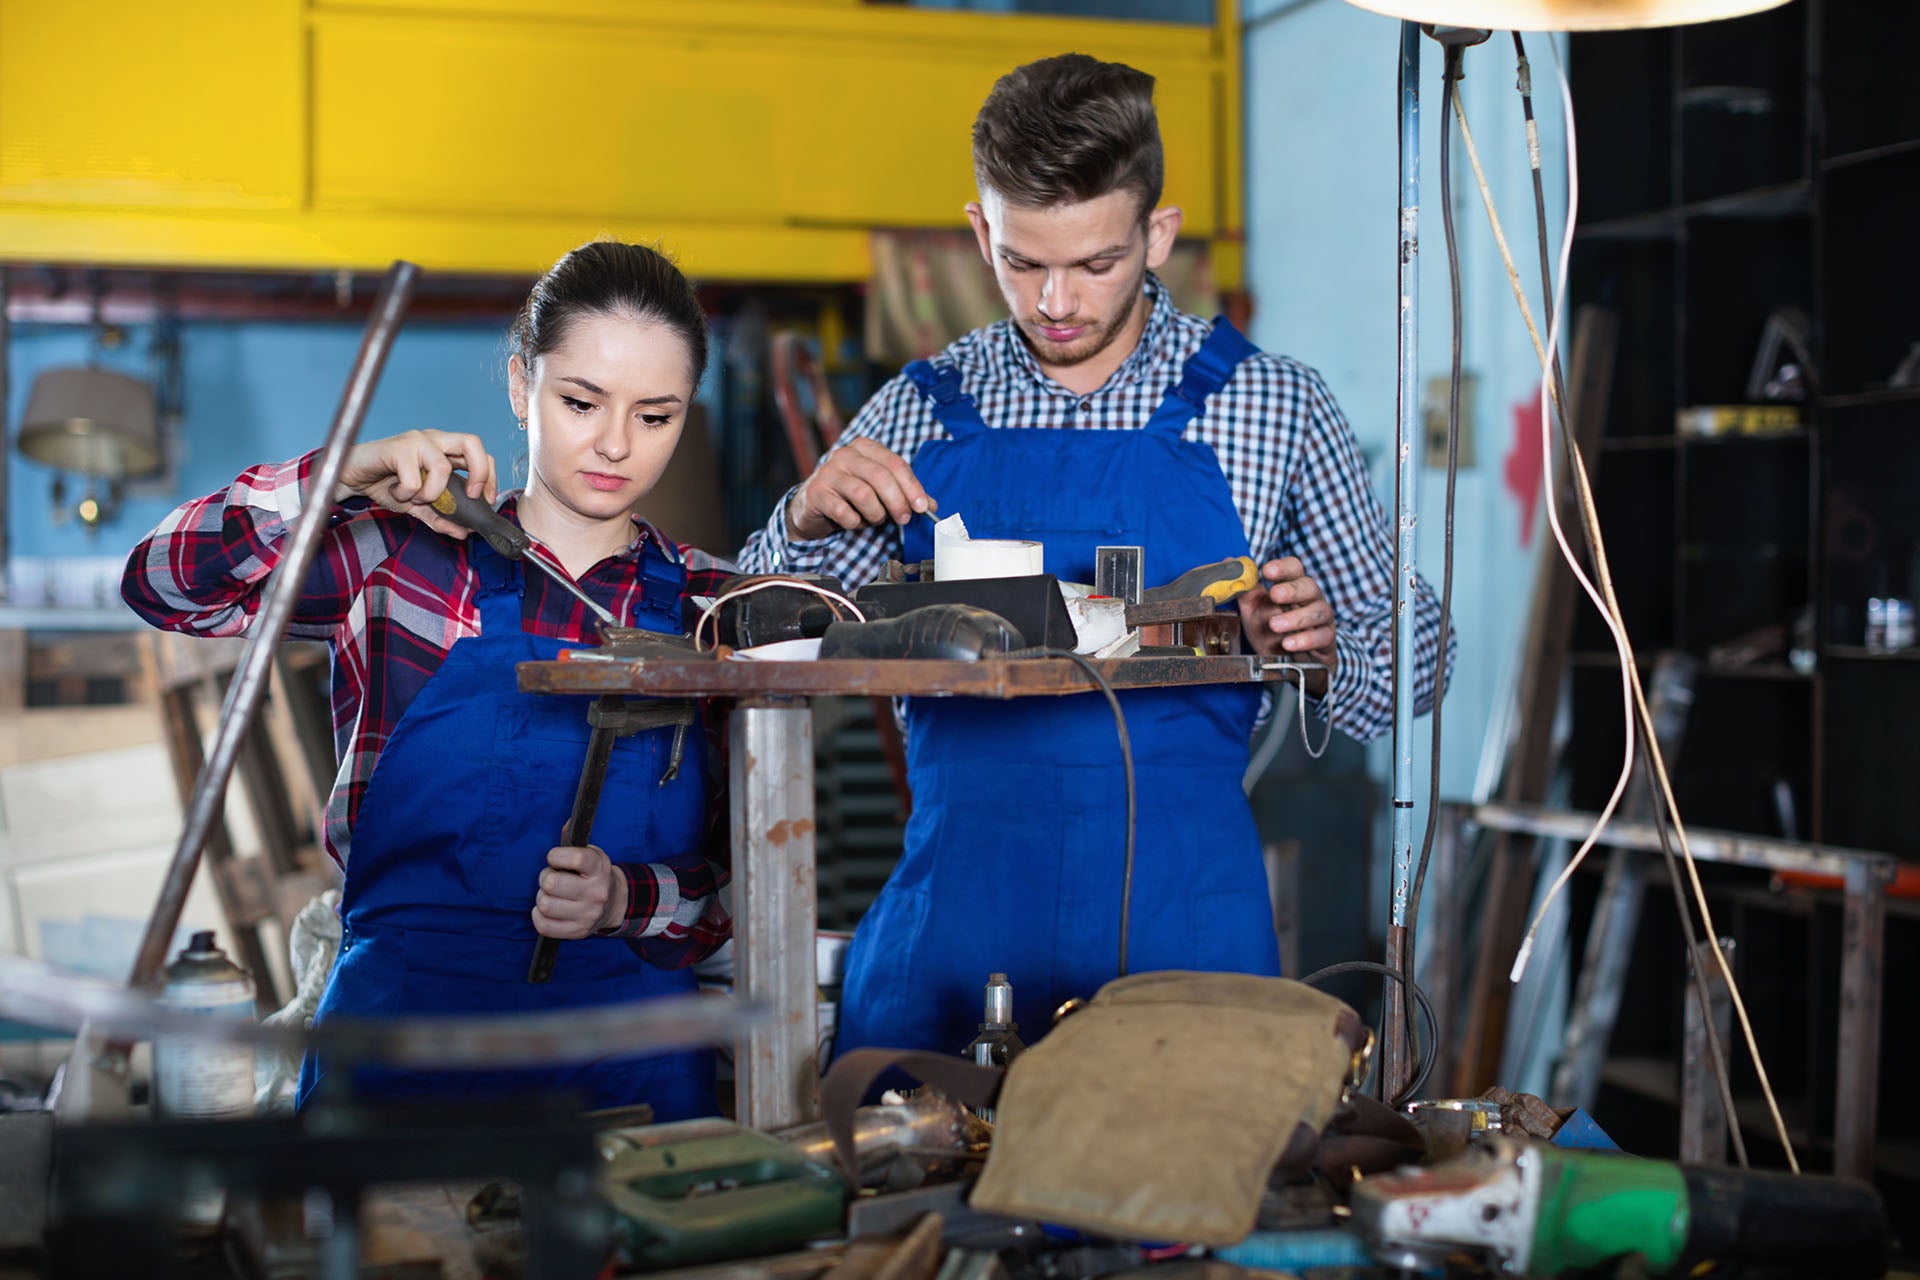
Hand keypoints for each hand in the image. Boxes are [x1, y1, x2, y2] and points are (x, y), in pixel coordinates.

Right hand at [332, 430, 497, 537]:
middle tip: (468, 496)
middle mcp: (434, 440)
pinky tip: (396, 493)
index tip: (486, 500)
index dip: (489, 476)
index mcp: (444, 450)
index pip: (480, 453)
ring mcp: (416, 441)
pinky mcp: (397, 447)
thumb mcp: (419, 506)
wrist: (352, 477)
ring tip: (414, 498)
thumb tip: (464, 532)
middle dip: (479, 473)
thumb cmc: (385, 483)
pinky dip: (407, 494)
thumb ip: (441, 517)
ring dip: (432, 493)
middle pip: (473, 442)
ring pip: (442, 466)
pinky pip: (413, 479)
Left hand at [531, 844, 626, 938]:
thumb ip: (574, 840)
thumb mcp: (591, 854)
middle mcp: (596, 893)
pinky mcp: (577, 931)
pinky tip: (548, 909)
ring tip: (552, 894)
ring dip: (542, 897)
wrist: (614, 904)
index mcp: (600, 868)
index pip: (576, 858)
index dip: (556, 855)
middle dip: (546, 878)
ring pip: (545, 905)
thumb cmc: (593, 875)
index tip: (555, 857)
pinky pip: (543, 925)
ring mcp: (588, 915)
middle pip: (552, 883)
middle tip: (552, 878)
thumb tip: (568, 823)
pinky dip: (539, 915)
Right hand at [786, 438, 935, 539]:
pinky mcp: (816, 492)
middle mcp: (845, 454)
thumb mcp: (880, 490)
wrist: (814, 505)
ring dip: (875, 514)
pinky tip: (853, 522)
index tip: (923, 507)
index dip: (912, 487)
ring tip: (874, 519)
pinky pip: (843, 511)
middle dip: (897, 502)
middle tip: (904, 519)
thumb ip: (905, 494)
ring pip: (863, 495)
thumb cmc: (852, 495)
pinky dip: (854, 522)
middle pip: (881, 477)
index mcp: (865, 447)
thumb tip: (932, 506)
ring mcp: (828, 472)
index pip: (895, 463)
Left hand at [1238, 557, 1337, 695]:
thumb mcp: (1255, 611)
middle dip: (1292, 589)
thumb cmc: (1275, 631)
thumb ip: (1245, 590)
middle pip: (1309, 586)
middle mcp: (1311, 599)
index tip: (1267, 570)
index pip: (1294, 568)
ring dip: (1296, 618)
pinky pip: (1322, 637)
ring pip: (1319, 611)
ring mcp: (1322, 619)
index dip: (1283, 567)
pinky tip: (1288, 644)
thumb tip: (1230, 563)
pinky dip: (1305, 640)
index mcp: (1294, 587)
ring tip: (1274, 625)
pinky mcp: (1326, 640)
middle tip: (1275, 595)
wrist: (1293, 662)